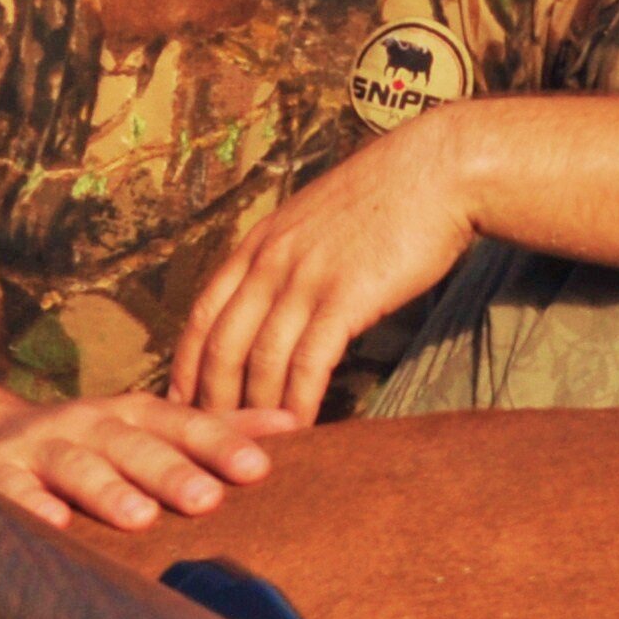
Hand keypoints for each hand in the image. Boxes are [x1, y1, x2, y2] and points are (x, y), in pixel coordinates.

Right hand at [0, 388, 304, 532]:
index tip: (259, 467)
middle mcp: (90, 425)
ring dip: (108, 489)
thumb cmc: (88, 443)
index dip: (219, 443)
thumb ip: (216, 429)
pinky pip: (11, 492)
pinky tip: (49, 525)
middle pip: (135, 446)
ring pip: (77, 466)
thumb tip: (296, 424)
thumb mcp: (148, 428)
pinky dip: (28, 506)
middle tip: (210, 498)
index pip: (182, 425)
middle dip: (172, 471)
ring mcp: (40, 449)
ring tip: (140, 517)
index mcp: (132, 416)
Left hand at [171, 111, 484, 423]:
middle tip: (212, 441)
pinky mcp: (344, 297)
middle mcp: (270, 261)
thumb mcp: (317, 219)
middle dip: (211, 399)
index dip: (185, 365)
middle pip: (221, 344)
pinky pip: (307, 363)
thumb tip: (282, 302)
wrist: (438, 171)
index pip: (201, 314)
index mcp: (258, 243)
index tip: (180, 403)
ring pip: (260, 360)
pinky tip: (302, 428)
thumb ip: (290, 258)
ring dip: (254, 410)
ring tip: (255, 447)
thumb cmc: (389, 196)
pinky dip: (298, 402)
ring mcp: (305, 279)